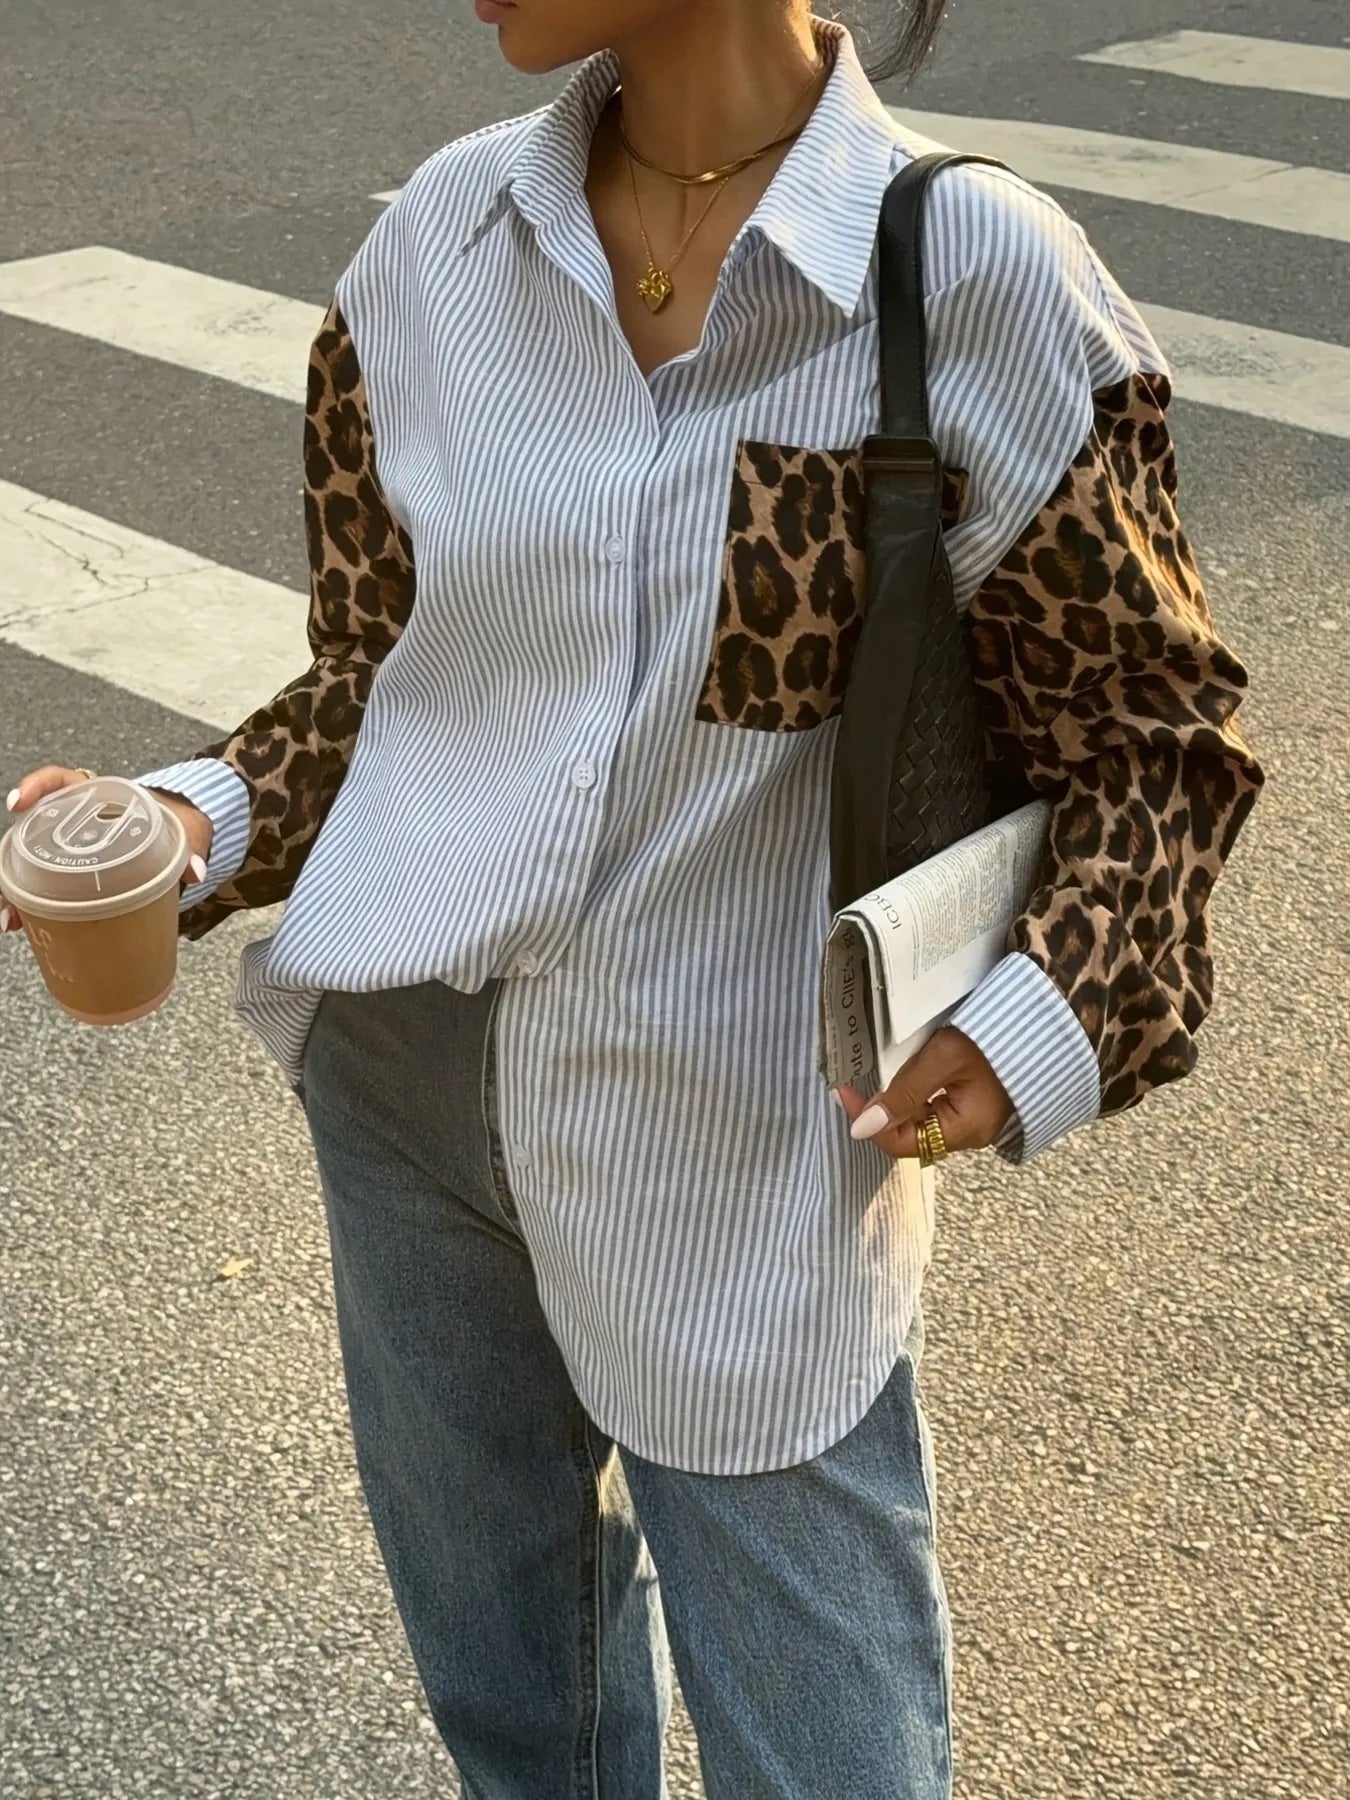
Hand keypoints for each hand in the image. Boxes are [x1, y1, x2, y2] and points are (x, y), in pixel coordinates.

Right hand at [1, 765, 212, 933]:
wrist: (180, 839)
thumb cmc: (174, 824)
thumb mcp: (183, 830)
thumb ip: (189, 845)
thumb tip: (194, 871)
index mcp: (101, 796)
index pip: (63, 781)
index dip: (38, 787)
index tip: (19, 803)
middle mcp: (76, 819)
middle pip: (33, 831)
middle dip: (12, 860)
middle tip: (8, 889)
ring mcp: (71, 848)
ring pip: (31, 863)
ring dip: (16, 892)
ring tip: (12, 921)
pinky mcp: (75, 874)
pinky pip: (46, 886)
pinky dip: (34, 907)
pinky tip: (25, 927)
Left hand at [834, 1026, 1012, 1159]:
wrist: (1038, 1020)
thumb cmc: (992, 1037)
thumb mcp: (942, 1058)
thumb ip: (902, 1092)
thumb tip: (861, 1128)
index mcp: (965, 1130)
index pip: (900, 1142)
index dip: (867, 1120)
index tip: (843, 1090)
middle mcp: (970, 1134)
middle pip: (909, 1137)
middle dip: (878, 1114)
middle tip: (853, 1084)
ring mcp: (974, 1121)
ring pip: (919, 1124)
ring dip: (894, 1106)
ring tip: (874, 1080)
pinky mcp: (974, 1105)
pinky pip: (933, 1111)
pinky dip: (911, 1099)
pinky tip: (902, 1079)